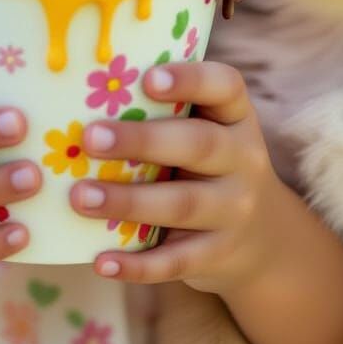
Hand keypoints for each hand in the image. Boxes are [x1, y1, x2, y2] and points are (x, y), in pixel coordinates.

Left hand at [68, 60, 285, 293]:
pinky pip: (177, 261)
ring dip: (129, 201)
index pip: (226, 87)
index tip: (148, 79)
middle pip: (198, 145)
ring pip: (182, 204)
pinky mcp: (219, 254)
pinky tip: (102, 261)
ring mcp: (235, 210)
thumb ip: (165, 112)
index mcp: (236, 117)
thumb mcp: (207, 130)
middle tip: (90, 138)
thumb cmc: (208, 165)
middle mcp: (243, 159)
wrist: (261, 238)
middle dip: (142, 141)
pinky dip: (138, 265)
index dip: (190, 80)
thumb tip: (82, 95)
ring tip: (80, 197)